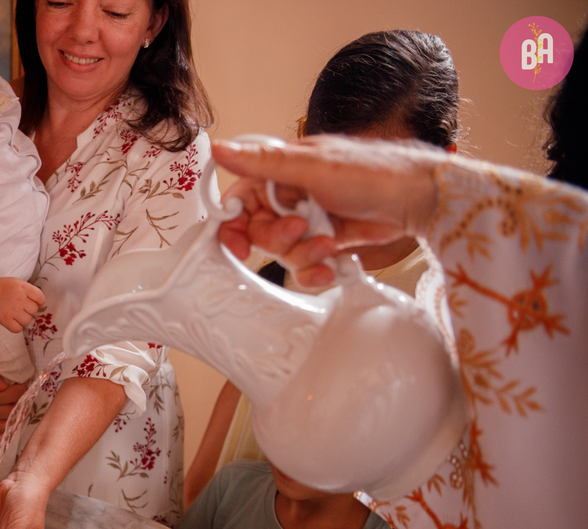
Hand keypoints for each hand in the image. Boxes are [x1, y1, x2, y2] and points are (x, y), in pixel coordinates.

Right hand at [0, 277, 44, 332]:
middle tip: (22, 307)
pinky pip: (18, 329)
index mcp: (24, 288)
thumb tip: (40, 303)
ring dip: (24, 319)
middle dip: (29, 309)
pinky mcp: (5, 319)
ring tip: (17, 314)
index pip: (40, 297)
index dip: (40, 302)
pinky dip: (17, 327)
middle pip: (34, 310)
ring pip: (27, 320)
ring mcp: (12, 310)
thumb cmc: (5, 288)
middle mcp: (19, 299)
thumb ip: (30, 291)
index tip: (36, 303)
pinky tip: (13, 321)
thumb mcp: (19, 283)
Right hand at [0, 350, 27, 443]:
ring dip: (14, 420)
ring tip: (21, 411)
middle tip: (27, 397)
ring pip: (0, 427)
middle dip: (21, 404)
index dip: (22, 390)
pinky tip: (4, 429)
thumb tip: (5, 386)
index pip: (10, 397)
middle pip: (8, 412)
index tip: (27, 383)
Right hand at [213, 136, 443, 287]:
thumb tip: (219, 148)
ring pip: (283, 252)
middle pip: (259, 233)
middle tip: (302, 229)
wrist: (418, 199)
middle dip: (279, 240)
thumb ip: (262, 162)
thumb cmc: (372, 171)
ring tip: (328, 243)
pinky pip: (306, 266)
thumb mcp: (312, 166)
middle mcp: (290, 196)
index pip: (240, 201)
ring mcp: (309, 220)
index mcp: (280, 172)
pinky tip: (332, 264)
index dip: (234, 226)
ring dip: (303, 255)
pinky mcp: (326, 240)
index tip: (238, 246)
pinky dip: (316, 270)